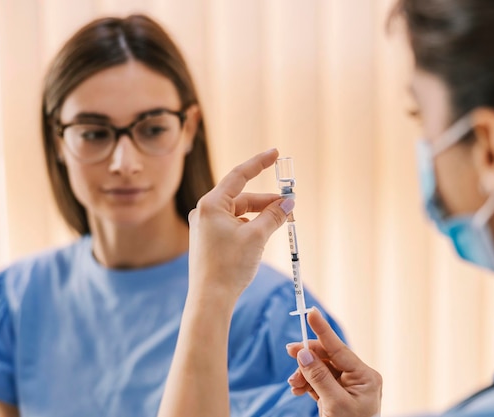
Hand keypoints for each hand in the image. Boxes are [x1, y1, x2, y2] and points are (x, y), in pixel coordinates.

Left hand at [187, 148, 294, 300]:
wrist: (210, 299)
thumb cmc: (229, 266)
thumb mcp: (257, 237)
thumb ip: (274, 215)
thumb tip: (288, 203)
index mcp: (211, 205)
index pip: (238, 175)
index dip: (259, 163)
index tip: (275, 153)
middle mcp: (204, 212)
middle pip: (241, 197)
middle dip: (266, 200)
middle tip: (289, 204)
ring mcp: (205, 227)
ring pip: (238, 213)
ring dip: (260, 214)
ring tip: (281, 220)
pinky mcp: (209, 241)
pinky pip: (233, 225)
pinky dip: (251, 225)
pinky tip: (264, 233)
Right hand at [286, 309, 381, 416]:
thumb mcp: (334, 403)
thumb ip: (318, 377)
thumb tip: (304, 354)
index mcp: (366, 377)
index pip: (340, 348)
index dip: (323, 330)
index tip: (311, 312)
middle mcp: (358, 378)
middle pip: (328, 357)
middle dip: (308, 358)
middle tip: (290, 353)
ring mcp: (347, 387)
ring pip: (320, 369)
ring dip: (304, 374)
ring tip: (293, 384)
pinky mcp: (336, 396)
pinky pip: (318, 382)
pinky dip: (306, 383)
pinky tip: (297, 389)